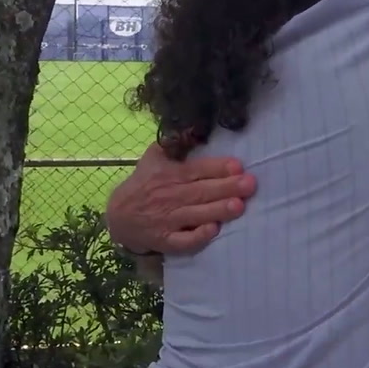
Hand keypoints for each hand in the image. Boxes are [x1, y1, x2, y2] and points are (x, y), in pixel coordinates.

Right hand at [105, 142, 256, 254]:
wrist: (119, 215)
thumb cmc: (144, 182)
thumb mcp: (155, 156)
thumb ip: (175, 142)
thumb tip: (195, 126)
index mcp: (170, 174)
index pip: (197, 169)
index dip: (217, 168)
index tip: (238, 166)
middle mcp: (170, 196)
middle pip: (201, 192)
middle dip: (227, 188)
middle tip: (250, 185)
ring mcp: (168, 219)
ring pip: (196, 214)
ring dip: (217, 210)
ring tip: (238, 206)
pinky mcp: (165, 240)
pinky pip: (182, 240)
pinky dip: (197, 236)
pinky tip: (213, 231)